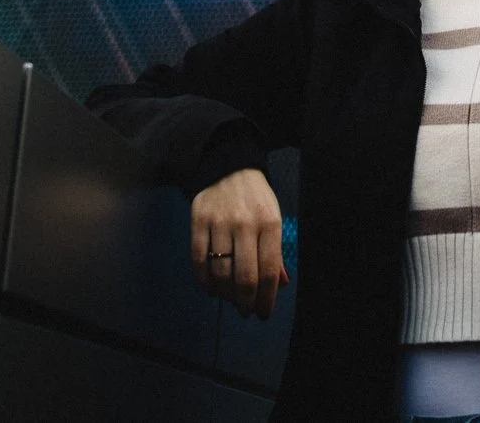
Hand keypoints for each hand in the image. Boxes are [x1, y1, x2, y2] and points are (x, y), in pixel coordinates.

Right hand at [190, 167, 286, 318]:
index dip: (266, 298)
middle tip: (246, 312)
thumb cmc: (255, 198)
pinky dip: (204, 281)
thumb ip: (276, 252)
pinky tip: (211, 288)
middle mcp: (245, 223)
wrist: (229, 166)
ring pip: (220, 272)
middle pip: (245, 277)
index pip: (269, 270)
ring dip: (225, 294)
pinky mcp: (198, 220)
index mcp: (269, 223)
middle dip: (246, 302)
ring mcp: (219, 222)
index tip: (263, 313)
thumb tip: (281, 284)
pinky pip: (198, 260)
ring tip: (230, 299)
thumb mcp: (273, 218)